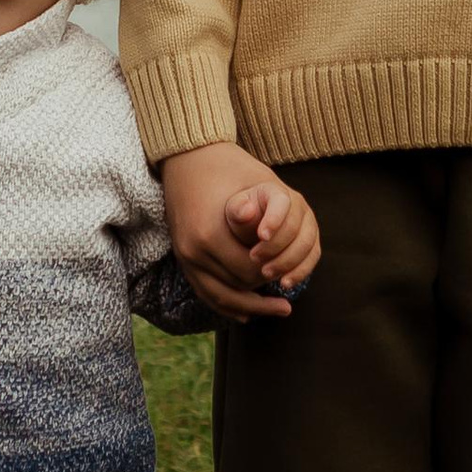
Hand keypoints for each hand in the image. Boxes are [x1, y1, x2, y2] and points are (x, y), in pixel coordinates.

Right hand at [161, 143, 318, 318]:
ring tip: (278, 309)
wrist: (188, 156)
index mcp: (210, 234)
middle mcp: (193, 250)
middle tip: (287, 285)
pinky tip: (246, 315)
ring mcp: (184, 256)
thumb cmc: (231, 168)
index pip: (252, 273)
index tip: (290, 273)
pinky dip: (228, 307)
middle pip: (239, 287)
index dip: (275, 272)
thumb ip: (276, 214)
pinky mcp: (181, 258)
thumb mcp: (261, 184)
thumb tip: (273, 246)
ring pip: (222, 298)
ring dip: (250, 305)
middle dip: (264, 287)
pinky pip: (206, 294)